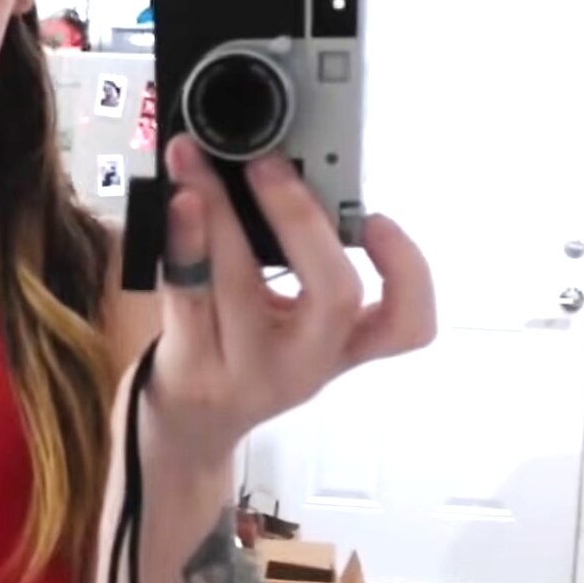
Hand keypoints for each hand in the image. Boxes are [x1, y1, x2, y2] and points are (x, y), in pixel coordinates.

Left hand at [145, 133, 436, 467]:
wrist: (189, 420)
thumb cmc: (248, 350)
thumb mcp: (296, 326)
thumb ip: (307, 266)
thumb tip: (288, 167)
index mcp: (342, 346)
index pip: (406, 326)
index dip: (408, 272)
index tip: (377, 220)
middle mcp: (303, 363)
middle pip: (332, 299)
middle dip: (304, 222)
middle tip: (269, 165)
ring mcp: (245, 367)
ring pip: (241, 286)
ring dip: (218, 212)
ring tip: (196, 163)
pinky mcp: (190, 360)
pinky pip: (186, 295)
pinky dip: (180, 242)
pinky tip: (175, 201)